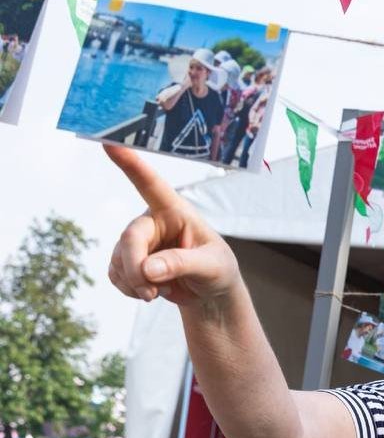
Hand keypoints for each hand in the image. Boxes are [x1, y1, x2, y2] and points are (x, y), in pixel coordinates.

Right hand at [104, 145, 242, 306]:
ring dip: (136, 283)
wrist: (209, 291)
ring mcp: (137, 241)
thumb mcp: (211, 266)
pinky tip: (150, 292)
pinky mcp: (127, 260)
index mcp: (176, 211)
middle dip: (137, 269)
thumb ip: (182, 264)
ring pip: (119, 260)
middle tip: (151, 293)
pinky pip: (115, 274)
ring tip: (162, 291)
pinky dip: (130, 289)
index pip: (151, 185)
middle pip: (131, 239)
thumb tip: (148, 269)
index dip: (132, 164)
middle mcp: (152, 221)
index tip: (112, 143)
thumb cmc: (217, 269)